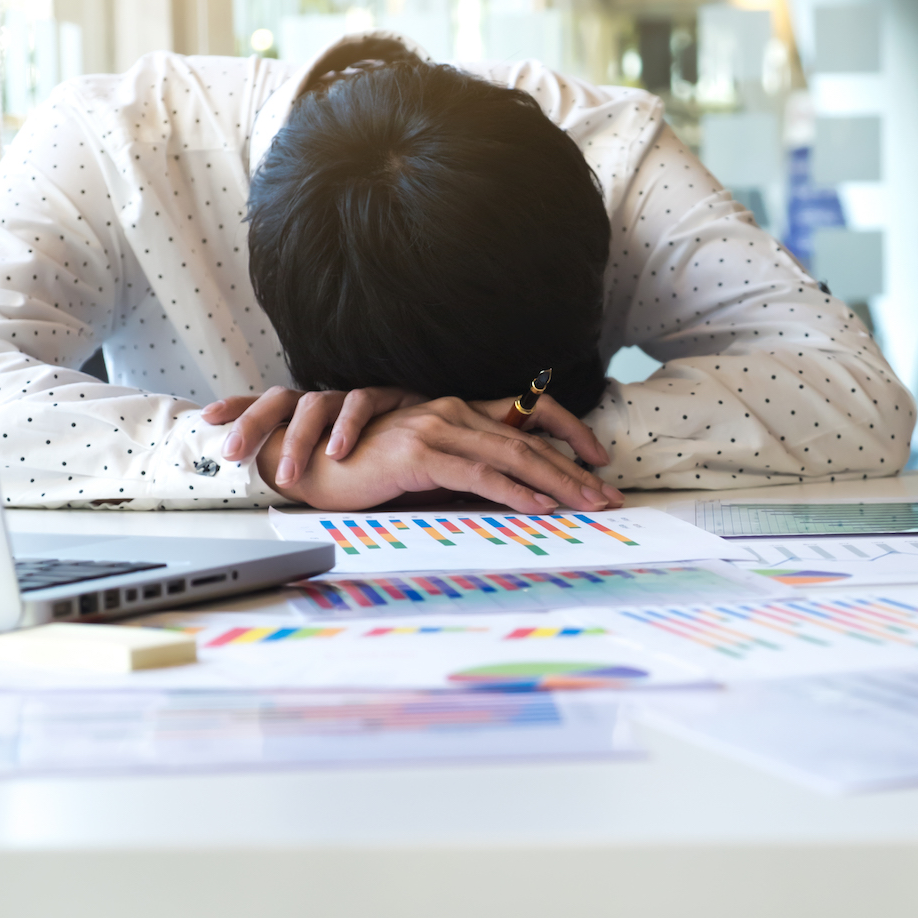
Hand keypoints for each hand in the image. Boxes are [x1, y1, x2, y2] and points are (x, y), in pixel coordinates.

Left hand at [204, 385, 425, 486]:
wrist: (447, 434)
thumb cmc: (388, 453)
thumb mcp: (342, 462)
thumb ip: (314, 467)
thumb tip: (269, 485)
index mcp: (311, 410)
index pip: (267, 403)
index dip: (237, 407)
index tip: (206, 418)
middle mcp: (328, 398)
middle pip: (280, 398)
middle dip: (253, 424)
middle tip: (232, 454)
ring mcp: (355, 396)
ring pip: (316, 403)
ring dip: (298, 439)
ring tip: (290, 475)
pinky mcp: (387, 394)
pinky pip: (361, 403)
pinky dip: (346, 428)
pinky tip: (338, 452)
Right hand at [258, 396, 622, 512]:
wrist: (308, 467)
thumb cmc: (365, 473)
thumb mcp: (427, 471)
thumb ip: (466, 473)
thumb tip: (514, 496)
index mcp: (457, 412)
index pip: (528, 416)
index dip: (569, 435)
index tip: (600, 463)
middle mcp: (451, 411)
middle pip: (529, 440)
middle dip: (574, 471)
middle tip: (608, 497)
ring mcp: (436, 427)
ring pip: (513, 454)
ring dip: (557, 482)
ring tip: (588, 503)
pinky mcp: (420, 452)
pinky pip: (479, 473)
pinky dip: (514, 491)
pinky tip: (539, 506)